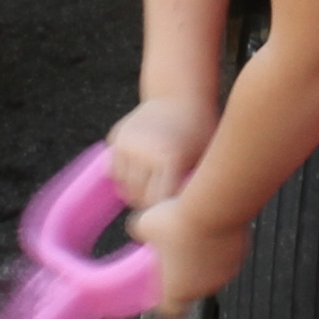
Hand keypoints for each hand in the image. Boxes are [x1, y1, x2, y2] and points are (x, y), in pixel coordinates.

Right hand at [106, 96, 217, 211]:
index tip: (170, 211)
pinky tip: (141, 170)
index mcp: (170, 159)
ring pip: (122, 183)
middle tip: (157, 204)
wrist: (179, 97)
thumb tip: (179, 221)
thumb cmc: (198, 134)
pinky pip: (114, 167)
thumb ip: (191, 189)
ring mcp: (127, 143)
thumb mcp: (203, 159)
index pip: (157, 202)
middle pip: (137, 194)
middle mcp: (144, 151)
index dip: (163, 210)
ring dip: (132, 190)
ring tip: (149, 188)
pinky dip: (124, 174)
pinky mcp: (116, 137)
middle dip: (146, 203)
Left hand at [136, 188, 253, 315]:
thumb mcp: (143, 225)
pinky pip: (225, 256)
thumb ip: (140, 234)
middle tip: (172, 254)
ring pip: (210, 272)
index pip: (171, 311)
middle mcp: (204, 288)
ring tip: (193, 236)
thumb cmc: (178, 222)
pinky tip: (209, 227)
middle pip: (190, 289)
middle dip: (182, 274)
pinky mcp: (239, 256)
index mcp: (178, 291)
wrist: (212, 208)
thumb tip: (140, 231)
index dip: (163, 302)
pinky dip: (218, 247)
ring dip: (201, 261)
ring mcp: (225, 273)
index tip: (158, 289)